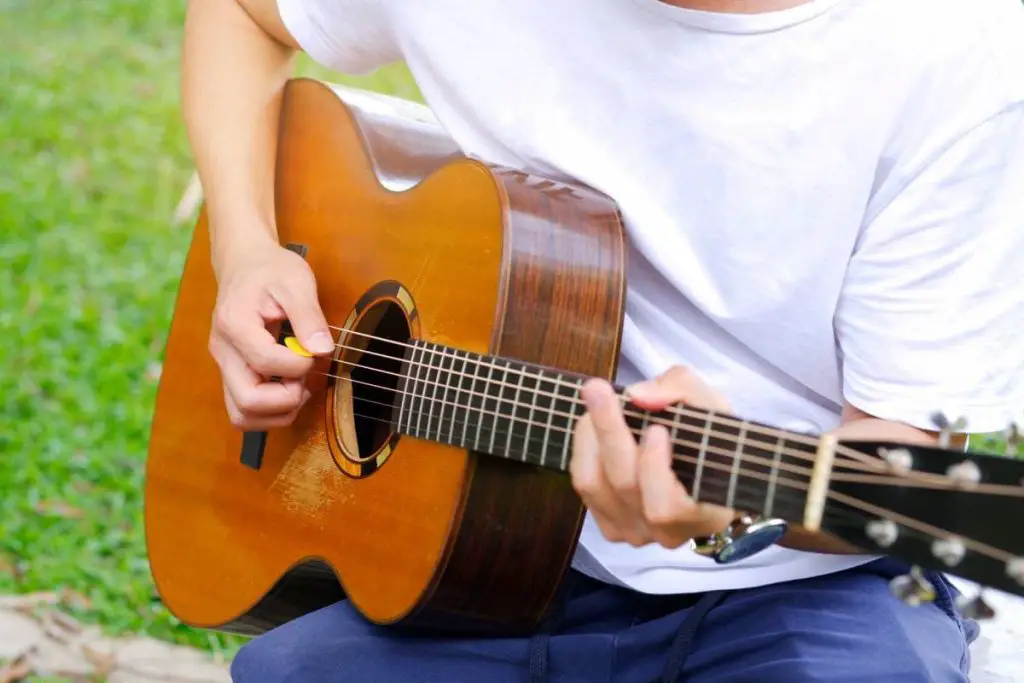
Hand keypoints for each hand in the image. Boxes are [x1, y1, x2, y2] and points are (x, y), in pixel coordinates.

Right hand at [208, 241, 333, 429]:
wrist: (245, 265)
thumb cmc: (271, 270)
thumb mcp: (297, 282)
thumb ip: (309, 316)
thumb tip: (323, 350)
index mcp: (235, 324)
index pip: (265, 362)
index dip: (298, 364)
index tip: (314, 349)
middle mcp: (222, 350)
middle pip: (247, 401)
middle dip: (286, 398)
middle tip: (305, 377)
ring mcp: (223, 366)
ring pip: (241, 415)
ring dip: (277, 412)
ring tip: (298, 387)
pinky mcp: (230, 374)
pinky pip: (243, 410)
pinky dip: (270, 411)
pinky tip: (289, 388)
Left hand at [570, 366, 735, 548]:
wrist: (700, 461)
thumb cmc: (710, 437)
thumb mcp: (710, 403)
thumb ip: (682, 390)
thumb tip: (639, 396)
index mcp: (707, 513)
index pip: (668, 506)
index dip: (654, 468)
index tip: (656, 428)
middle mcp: (669, 533)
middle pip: (626, 484)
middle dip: (610, 430)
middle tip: (598, 389)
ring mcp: (636, 532)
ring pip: (595, 485)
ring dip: (591, 437)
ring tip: (597, 401)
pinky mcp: (610, 526)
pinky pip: (583, 486)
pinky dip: (584, 450)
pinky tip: (594, 426)